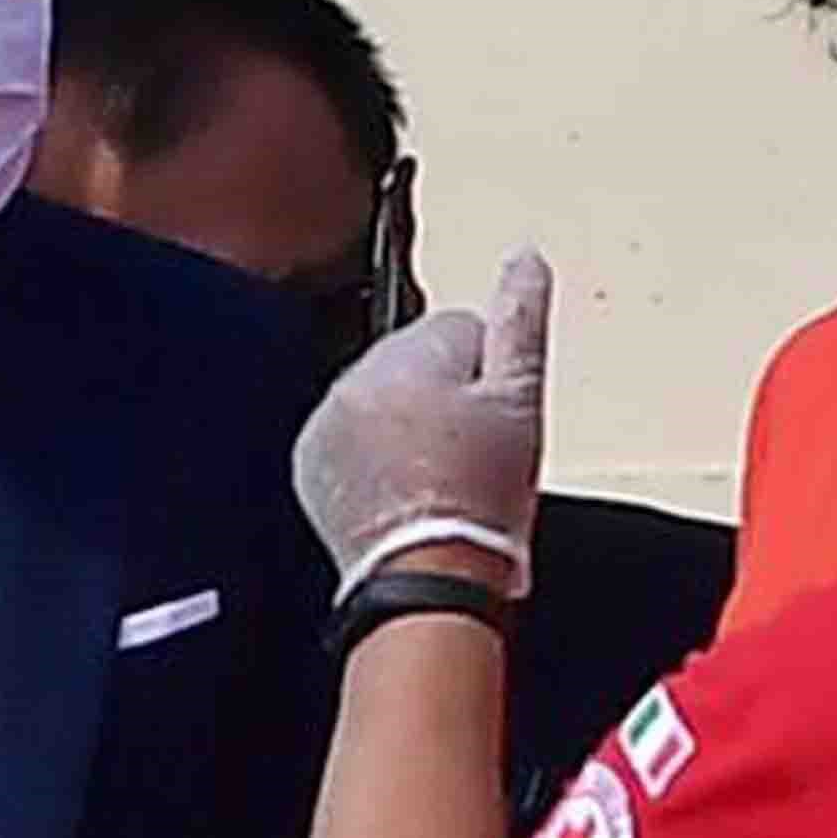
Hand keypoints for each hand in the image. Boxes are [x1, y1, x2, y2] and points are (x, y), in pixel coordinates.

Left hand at [293, 248, 548, 596]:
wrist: (429, 578)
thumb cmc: (480, 500)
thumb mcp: (521, 402)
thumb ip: (521, 321)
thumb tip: (524, 258)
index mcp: (406, 354)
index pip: (460, 327)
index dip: (491, 376)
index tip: (495, 422)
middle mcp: (355, 379)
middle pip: (415, 361)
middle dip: (443, 396)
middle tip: (471, 455)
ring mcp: (327, 424)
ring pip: (381, 400)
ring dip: (405, 425)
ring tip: (438, 477)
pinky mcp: (312, 466)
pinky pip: (349, 440)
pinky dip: (371, 457)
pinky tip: (403, 491)